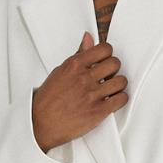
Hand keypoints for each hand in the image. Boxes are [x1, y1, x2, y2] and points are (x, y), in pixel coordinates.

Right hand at [31, 31, 128, 152]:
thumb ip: (78, 55)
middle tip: (108, 75)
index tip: (104, 60)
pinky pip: (121, 99)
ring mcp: (92, 95)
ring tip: (111, 88)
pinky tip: (114, 99)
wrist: (40, 124)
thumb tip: (89, 37)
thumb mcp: (60, 72)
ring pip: (121, 81)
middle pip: (115, 63)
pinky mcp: (98, 111)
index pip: (104, 49)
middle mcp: (84, 78)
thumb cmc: (48, 99)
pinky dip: (121, 98)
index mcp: (74, 65)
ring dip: (118, 84)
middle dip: (113, 68)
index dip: (107, 54)